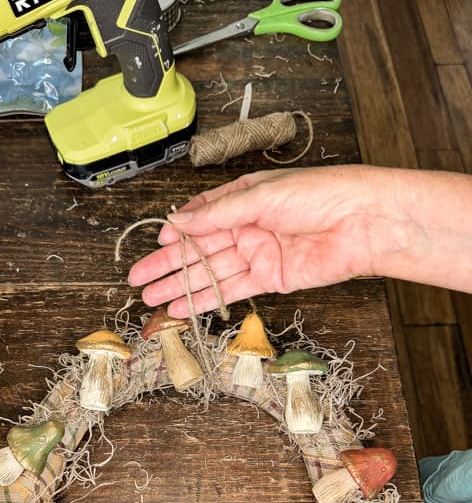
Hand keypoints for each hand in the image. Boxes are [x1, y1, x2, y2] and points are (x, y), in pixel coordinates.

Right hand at [127, 165, 403, 316]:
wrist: (364, 223)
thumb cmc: (319, 195)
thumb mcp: (261, 196)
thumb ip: (218, 214)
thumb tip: (178, 222)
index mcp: (244, 198)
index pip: (201, 216)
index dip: (177, 231)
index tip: (157, 242)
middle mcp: (247, 226)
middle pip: (198, 249)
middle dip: (167, 264)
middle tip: (137, 279)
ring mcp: (257, 254)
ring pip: (210, 273)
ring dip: (180, 287)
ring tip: (150, 299)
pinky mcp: (270, 279)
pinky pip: (231, 291)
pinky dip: (206, 300)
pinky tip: (182, 307)